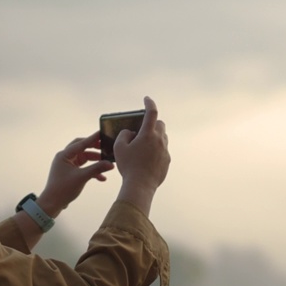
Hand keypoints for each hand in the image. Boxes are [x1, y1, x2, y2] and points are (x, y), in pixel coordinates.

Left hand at [36, 132, 114, 215]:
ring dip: (95, 161)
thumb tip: (110, 164)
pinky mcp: (70, 172)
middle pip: (82, 148)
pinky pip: (83, 167)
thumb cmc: (63, 189)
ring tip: (106, 163)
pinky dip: (92, 171)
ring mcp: (67, 165)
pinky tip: (102, 178)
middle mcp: (65, 158)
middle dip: (94, 148)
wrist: (52, 203)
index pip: (81, 144)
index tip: (102, 133)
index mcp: (64, 155)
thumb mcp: (82, 177)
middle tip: (105, 146)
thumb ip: (97, 169)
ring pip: (84, 158)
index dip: (93, 139)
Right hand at [114, 96, 169, 212]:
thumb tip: (130, 132)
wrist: (140, 185)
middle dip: (152, 122)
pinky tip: (147, 157)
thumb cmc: (128, 166)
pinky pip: (163, 150)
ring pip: (163, 137)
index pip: (151, 112)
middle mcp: (160, 140)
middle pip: (160, 124)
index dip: (149, 103)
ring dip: (155, 136)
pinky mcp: (167, 161)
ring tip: (144, 143)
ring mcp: (165, 151)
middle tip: (143, 127)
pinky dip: (156, 149)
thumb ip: (123, 135)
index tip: (146, 99)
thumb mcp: (119, 148)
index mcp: (148, 134)